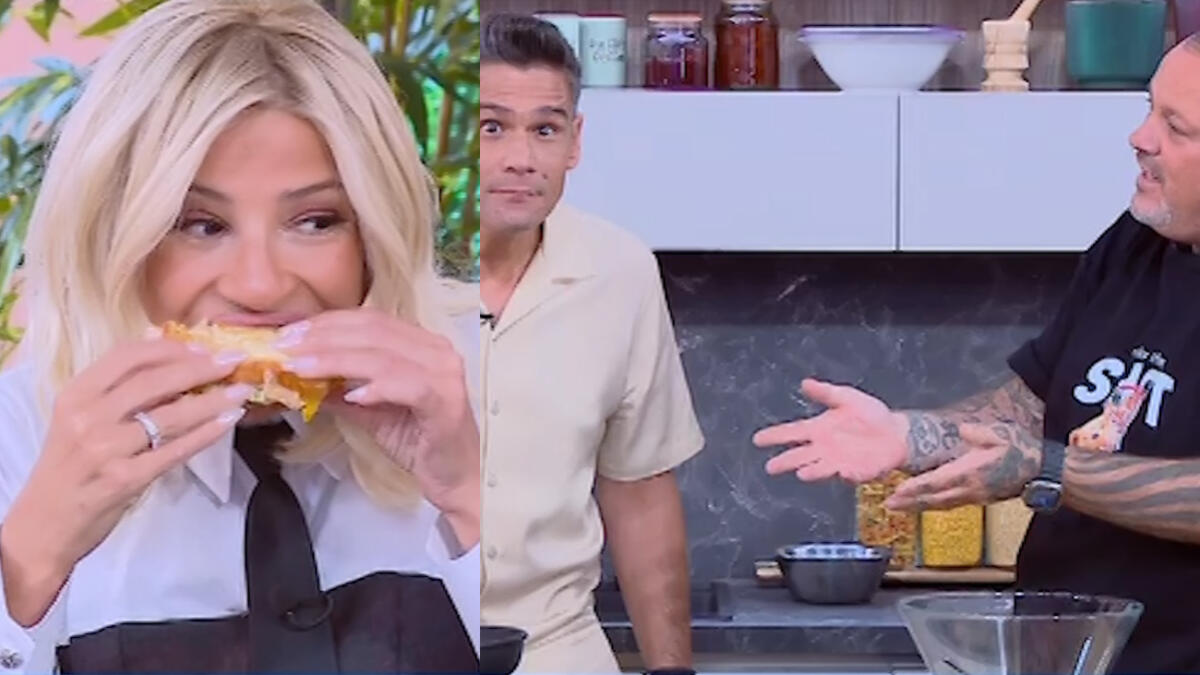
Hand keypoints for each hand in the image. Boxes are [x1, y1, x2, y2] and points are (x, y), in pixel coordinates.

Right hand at [2, 337, 251, 625]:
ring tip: (241, 390)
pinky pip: (175, 450)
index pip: (127, 357)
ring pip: (170, 415)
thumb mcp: (80, 419)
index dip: (170, 348)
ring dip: (213, 400)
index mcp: (76, 395)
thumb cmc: (69, 467)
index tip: (203, 346)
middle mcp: (89, 417)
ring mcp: (106, 449)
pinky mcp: (126, 479)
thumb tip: (161, 341)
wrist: (44, 525)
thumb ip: (117, 386)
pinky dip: (206, 433)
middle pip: (154, 382)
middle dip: (201, 368)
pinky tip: (228, 421)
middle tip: (234, 360)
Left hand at [277, 309, 479, 547]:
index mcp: (419, 344)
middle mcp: (436, 349)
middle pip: (372, 330)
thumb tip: (298, 378)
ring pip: (384, 354)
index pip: (368, 320)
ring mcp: (445, 373)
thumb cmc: (419, 442)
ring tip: (301, 368)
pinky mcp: (448, 401)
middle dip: (322, 337)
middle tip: (285, 347)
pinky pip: (409, 384)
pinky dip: (377, 386)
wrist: (458, 477)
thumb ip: (340, 391)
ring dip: (337, 359)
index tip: (287, 333)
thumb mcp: (370, 412)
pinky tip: (351, 395)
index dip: (325, 323)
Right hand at [752, 379, 908, 482]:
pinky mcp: (856, 472)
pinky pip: (849, 475)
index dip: (775, 436)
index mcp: (819, 429)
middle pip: (800, 456)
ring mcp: (839, 462)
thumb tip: (804, 383)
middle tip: (771, 467)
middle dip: (786, 461)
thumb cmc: (871, 414)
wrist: (896, 431)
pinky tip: (840, 473)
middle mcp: (824, 448)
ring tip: (801, 473)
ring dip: (812, 471)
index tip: (757, 440)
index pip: (792, 433)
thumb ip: (826, 393)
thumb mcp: (847, 397)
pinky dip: (845, 475)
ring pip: (820, 468)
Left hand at [885, 422, 1041, 510]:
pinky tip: (924, 504)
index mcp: (971, 471)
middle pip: (934, 498)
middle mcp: (970, 488)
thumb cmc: (1020, 450)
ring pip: (941, 505)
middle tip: (888, 505)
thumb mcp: (1000, 434)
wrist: (1042, 472)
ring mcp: (974, 497)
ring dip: (919, 507)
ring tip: (899, 507)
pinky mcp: (979, 500)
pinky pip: (951, 505)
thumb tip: (963, 430)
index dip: (916, 488)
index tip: (897, 490)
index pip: (937, 481)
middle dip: (910, 502)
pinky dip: (934, 506)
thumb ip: (978, 433)